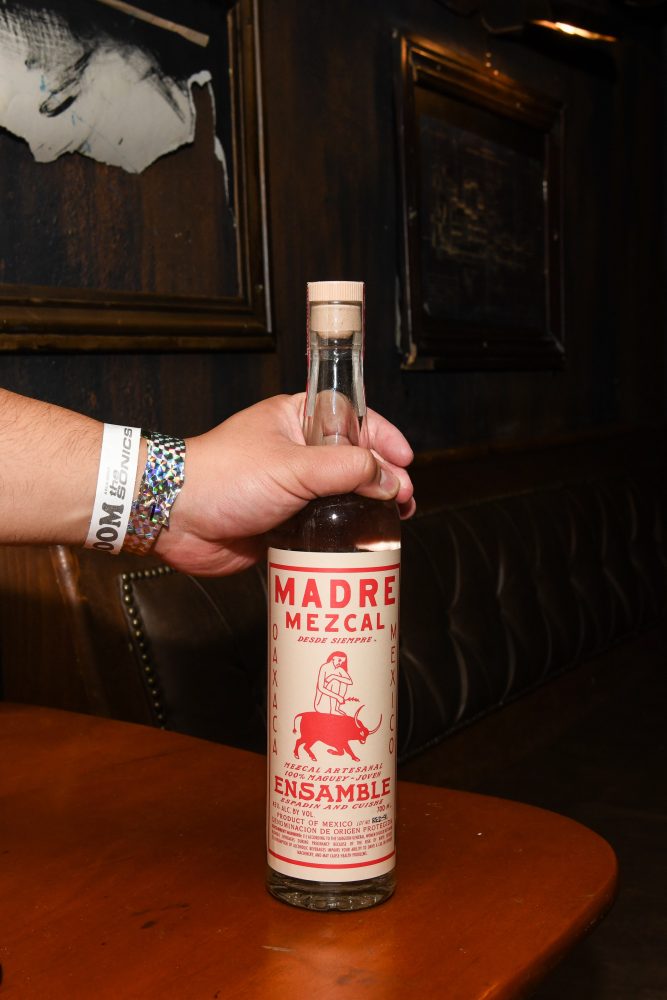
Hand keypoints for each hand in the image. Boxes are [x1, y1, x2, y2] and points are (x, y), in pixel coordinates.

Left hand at [155, 394, 414, 575]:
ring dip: (367, 509)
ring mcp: (289, 488)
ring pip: (340, 496)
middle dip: (383, 479)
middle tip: (403, 499)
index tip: (406, 459)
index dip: (383, 437)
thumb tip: (388, 477)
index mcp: (296, 419)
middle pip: (353, 460)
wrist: (175, 517)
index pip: (353, 417)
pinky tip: (359, 543)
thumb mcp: (293, 466)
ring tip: (392, 522)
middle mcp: (295, 451)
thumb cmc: (222, 477)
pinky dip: (342, 534)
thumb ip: (347, 469)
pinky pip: (322, 526)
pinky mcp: (282, 521)